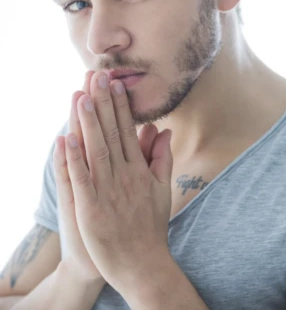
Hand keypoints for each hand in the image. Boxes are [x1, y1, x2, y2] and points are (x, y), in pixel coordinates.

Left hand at [62, 72, 172, 292]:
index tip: (114, 83)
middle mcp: (125, 176)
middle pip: (111, 134)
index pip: (128, 130)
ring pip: (96, 150)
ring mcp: (108, 191)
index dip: (120, 106)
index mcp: (139, 170)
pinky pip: (82, 179)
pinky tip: (67, 138)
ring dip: (89, 123)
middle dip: (103, 104)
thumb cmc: (150, 225)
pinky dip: (74, 158)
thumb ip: (161, 157)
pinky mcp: (91, 209)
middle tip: (97, 77)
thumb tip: (163, 129)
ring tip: (82, 97)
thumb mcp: (162, 188)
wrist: (142, 263)